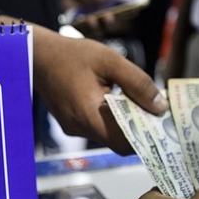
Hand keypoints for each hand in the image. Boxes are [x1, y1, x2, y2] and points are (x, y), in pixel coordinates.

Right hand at [28, 21, 167, 153]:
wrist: (39, 55)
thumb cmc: (73, 55)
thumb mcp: (111, 61)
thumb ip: (138, 84)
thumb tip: (160, 106)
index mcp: (89, 116)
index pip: (124, 143)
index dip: (145, 136)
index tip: (160, 122)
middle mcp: (79, 128)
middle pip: (117, 141)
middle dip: (136, 128)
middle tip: (153, 110)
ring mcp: (73, 128)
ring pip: (107, 134)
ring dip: (123, 121)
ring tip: (134, 100)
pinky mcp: (70, 123)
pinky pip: (96, 127)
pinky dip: (109, 117)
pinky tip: (113, 98)